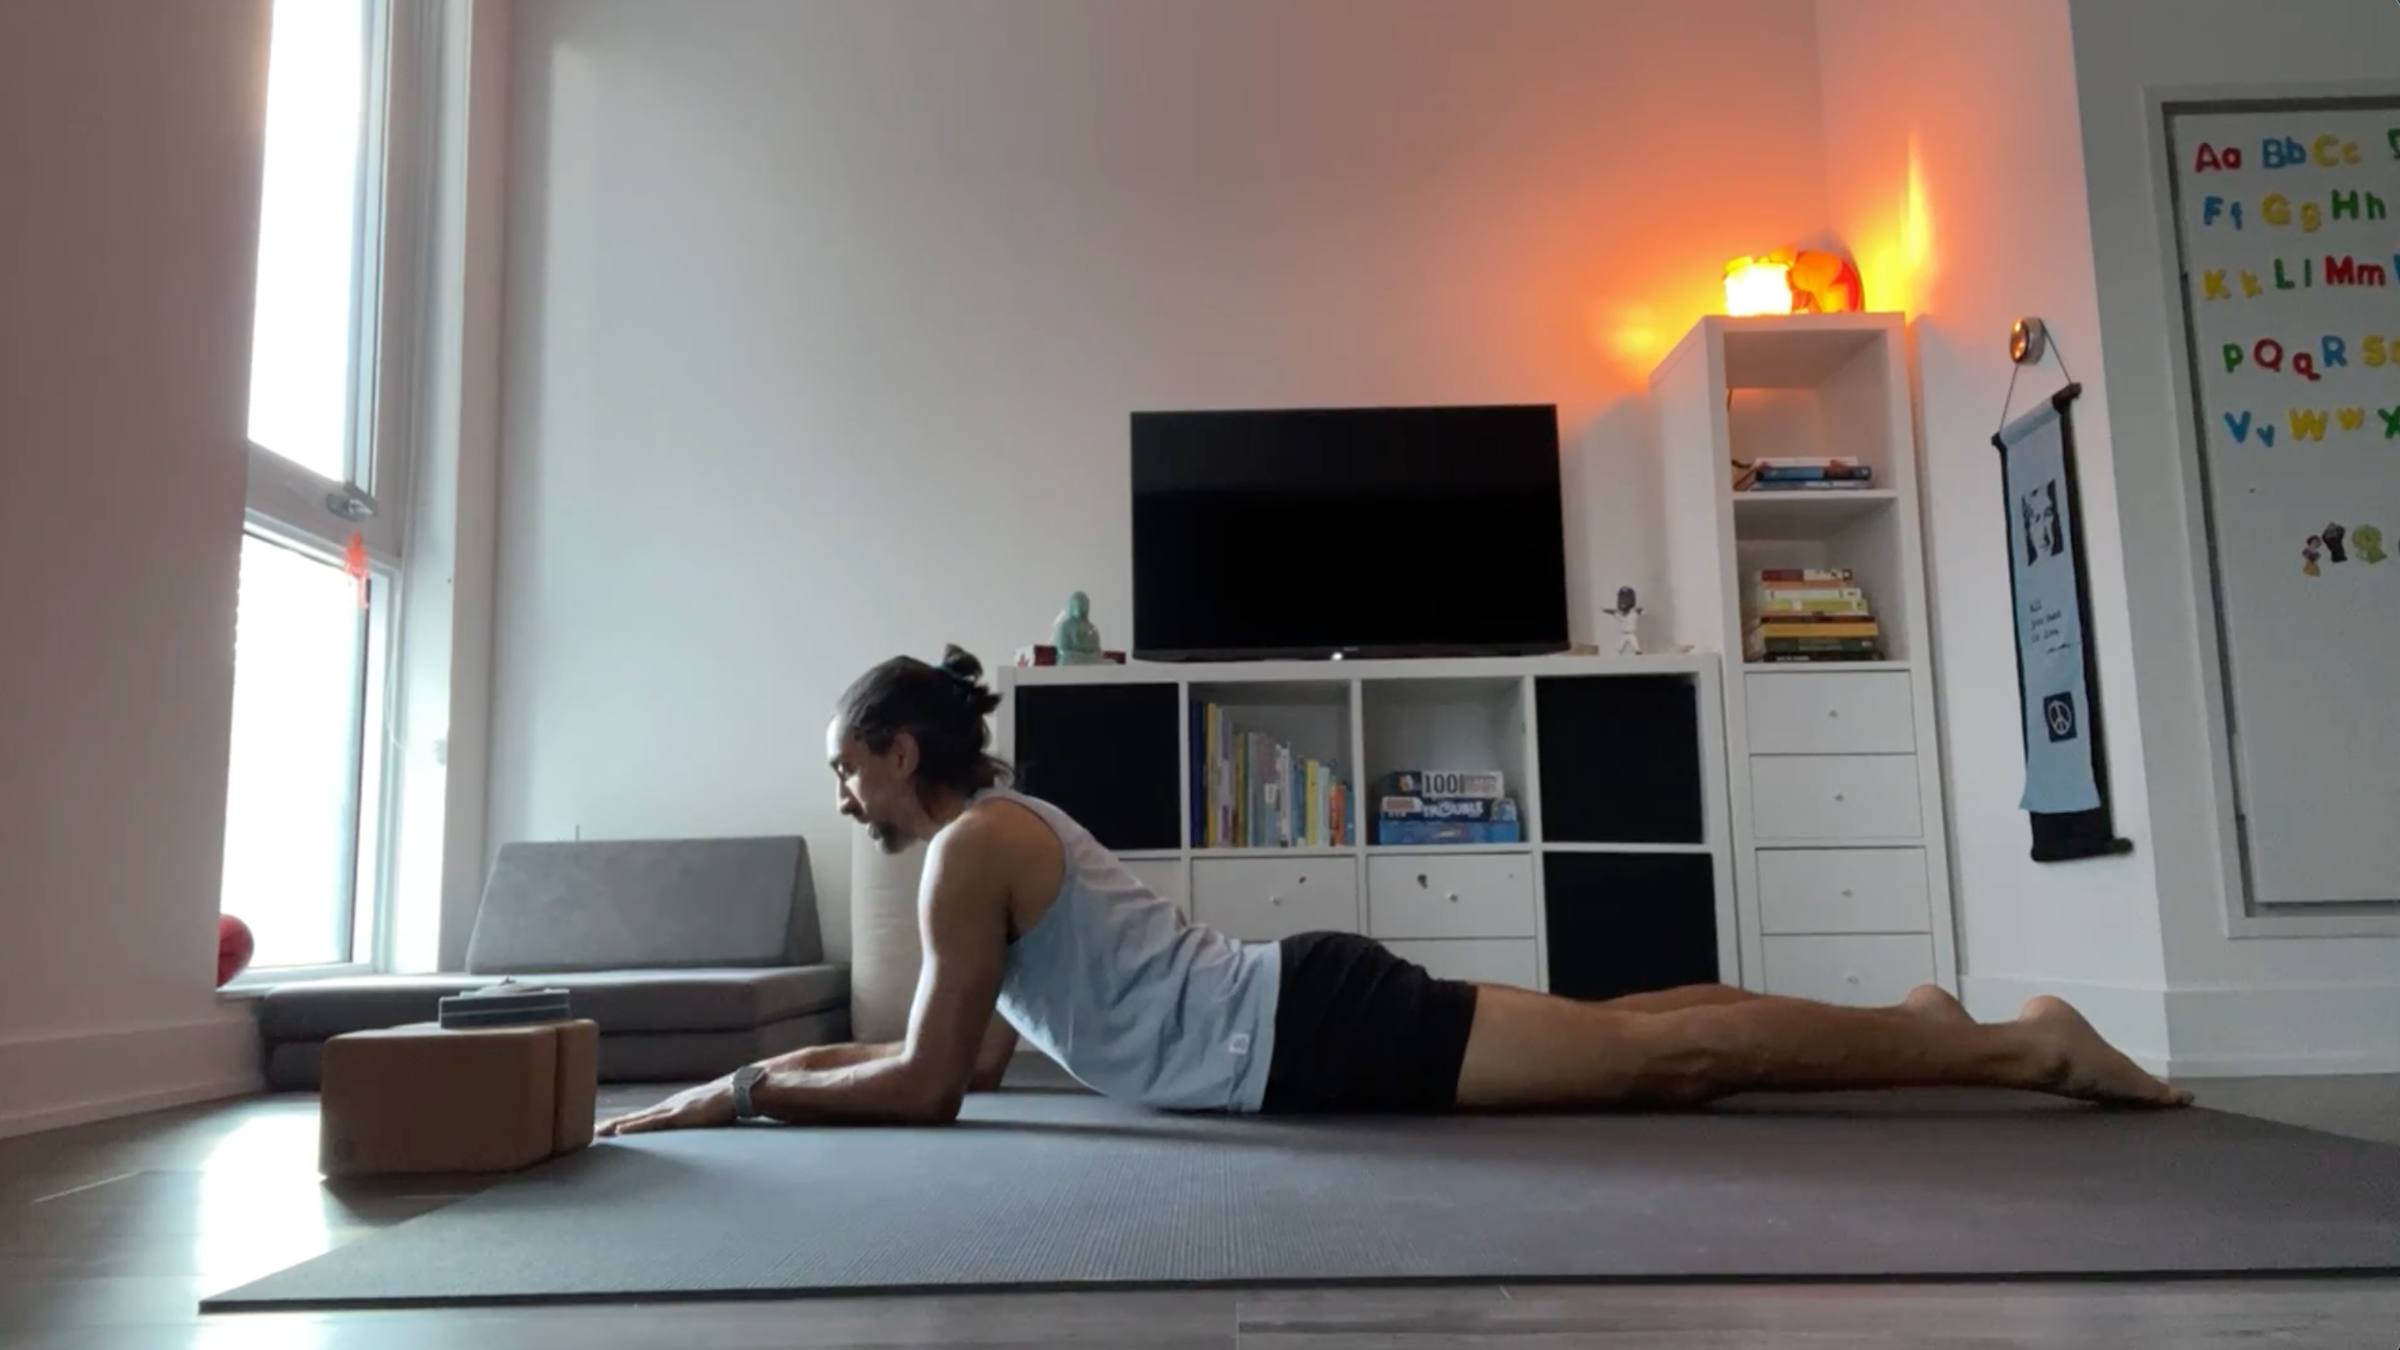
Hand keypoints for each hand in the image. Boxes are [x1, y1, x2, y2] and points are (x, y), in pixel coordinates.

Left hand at [596, 1079, 738, 1136]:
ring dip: (618, 1127)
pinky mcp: (679, 1116)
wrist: (738, 1090)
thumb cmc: (726, 1102)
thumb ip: (698, 1119)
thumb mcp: (707, 1113)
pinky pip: (652, 1124)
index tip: (610, 1130)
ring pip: (639, 1120)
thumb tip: (695, 1125)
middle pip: (636, 1118)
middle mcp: (669, 1107)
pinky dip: (635, 1128)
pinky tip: (621, 1132)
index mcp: (674, 1108)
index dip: (627, 1124)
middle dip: (615, 1125)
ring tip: (600, 1133)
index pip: (645, 1118)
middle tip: (595, 1133)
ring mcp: (673, 1110)